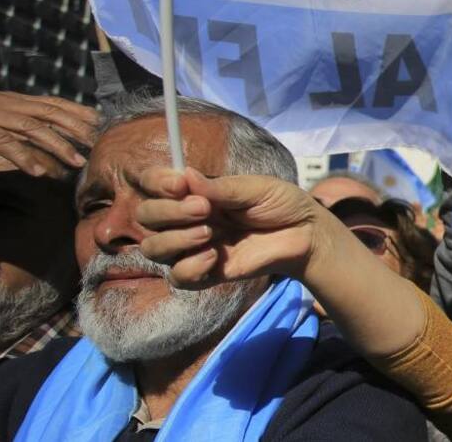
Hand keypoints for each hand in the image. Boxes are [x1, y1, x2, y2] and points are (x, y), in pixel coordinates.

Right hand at [0, 91, 95, 177]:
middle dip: (77, 128)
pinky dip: (24, 157)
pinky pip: (6, 143)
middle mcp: (11, 105)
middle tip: (97, 145)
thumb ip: (23, 128)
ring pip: (34, 128)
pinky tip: (39, 172)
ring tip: (79, 162)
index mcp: (17, 101)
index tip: (100, 122)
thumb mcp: (2, 117)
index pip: (53, 103)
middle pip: (51, 114)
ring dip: (59, 145)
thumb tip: (49, 147)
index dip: (79, 111)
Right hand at [137, 167, 327, 286]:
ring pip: (154, 248)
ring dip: (175, 239)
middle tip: (204, 209)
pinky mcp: (205, 273)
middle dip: (168, 212)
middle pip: (146, 216)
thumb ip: (221, 188)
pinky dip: (189, 267)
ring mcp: (193, 247)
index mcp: (195, 192)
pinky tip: (214, 257)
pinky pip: (178, 277)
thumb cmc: (280, 203)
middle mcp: (186, 219)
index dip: (157, 183)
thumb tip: (185, 175)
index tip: (179, 184)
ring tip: (210, 233)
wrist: (305, 234)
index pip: (154, 184)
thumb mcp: (255, 188)